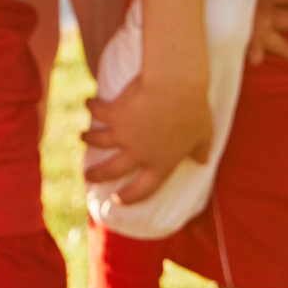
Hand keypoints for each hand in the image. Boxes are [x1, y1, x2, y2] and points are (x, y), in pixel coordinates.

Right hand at [82, 78, 211, 203]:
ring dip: (88, 139)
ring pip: (99, 141)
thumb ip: (201, 150)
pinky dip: (91, 106)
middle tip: (88, 176)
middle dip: (98, 175)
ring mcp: (123, 134)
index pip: (144, 188)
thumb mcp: (204, 134)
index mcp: (162, 163)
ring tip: (83, 137)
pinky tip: (88, 102)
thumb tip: (203, 161)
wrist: (174, 87)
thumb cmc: (193, 110)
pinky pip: (98, 112)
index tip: (117, 199)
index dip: (130, 196)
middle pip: (113, 170)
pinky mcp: (114, 114)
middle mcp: (138, 153)